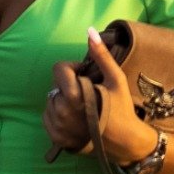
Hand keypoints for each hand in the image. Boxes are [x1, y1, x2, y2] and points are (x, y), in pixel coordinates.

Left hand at [47, 33, 154, 168]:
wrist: (125, 143)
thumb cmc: (122, 109)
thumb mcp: (116, 79)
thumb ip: (101, 55)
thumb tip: (89, 31)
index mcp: (75, 96)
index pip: (59, 70)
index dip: (73, 68)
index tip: (85, 75)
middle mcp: (62, 112)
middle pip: (56, 86)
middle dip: (70, 86)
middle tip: (88, 94)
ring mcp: (57, 127)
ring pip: (52, 101)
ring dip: (64, 100)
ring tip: (83, 107)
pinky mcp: (56, 138)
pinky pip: (48, 118)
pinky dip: (58, 114)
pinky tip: (76, 118)